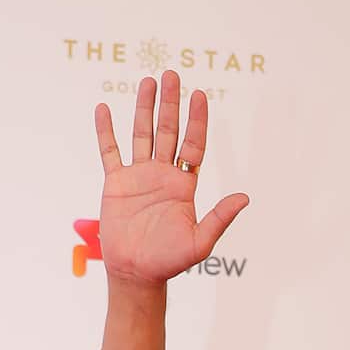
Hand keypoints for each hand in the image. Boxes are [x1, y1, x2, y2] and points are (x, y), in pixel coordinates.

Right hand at [94, 74, 248, 286]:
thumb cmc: (170, 262)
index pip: (193, 144)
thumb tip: (244, 198)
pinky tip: (104, 109)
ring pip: (142, 134)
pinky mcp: (116, 183)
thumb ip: (220, 218)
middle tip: (173, 75)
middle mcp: (162, 175)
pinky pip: (110, 152)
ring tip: (148, 82)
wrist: (137, 274)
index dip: (197, 120)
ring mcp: (138, 176)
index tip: (199, 95)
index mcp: (184, 185)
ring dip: (144, 108)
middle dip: (171, 104)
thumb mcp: (200, 242)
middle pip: (168, 131)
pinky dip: (106, 131)